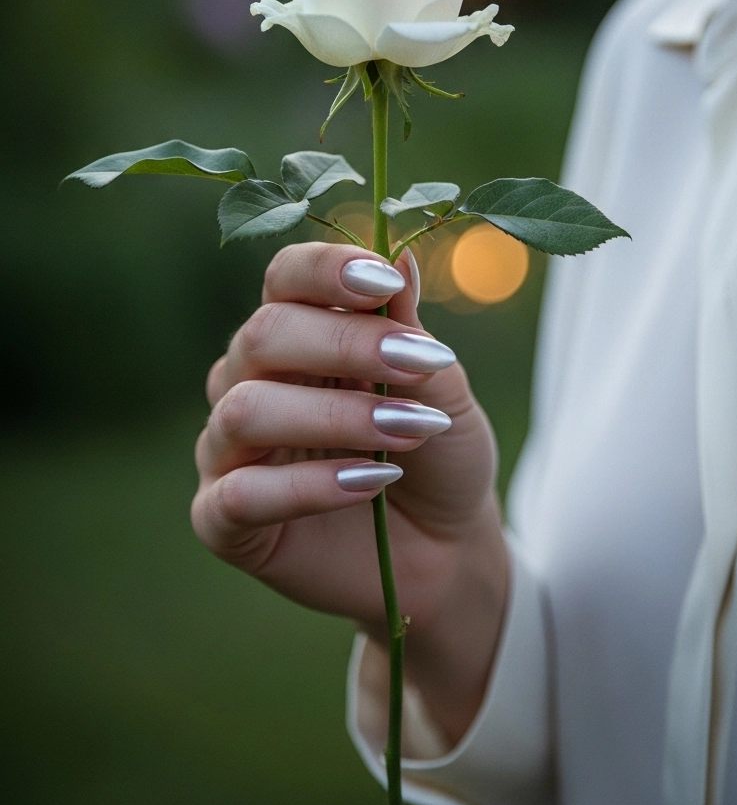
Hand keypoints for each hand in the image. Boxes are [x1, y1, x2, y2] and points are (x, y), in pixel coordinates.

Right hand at [192, 241, 508, 741]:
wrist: (446, 549)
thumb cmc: (437, 455)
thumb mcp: (443, 390)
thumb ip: (410, 330)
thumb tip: (399, 255)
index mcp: (297, 334)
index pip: (284, 278)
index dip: (327, 270)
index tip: (386, 283)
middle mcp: (248, 382)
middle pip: (262, 336)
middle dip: (344, 344)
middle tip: (417, 364)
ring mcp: (227, 451)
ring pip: (244, 411)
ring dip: (333, 416)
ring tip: (407, 431)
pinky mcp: (222, 520)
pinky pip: (240, 494)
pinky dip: (308, 485)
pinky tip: (370, 482)